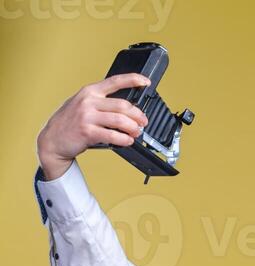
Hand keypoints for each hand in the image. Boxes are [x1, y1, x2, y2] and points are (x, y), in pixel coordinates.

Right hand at [36, 73, 150, 180]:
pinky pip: (112, 135)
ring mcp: (87, 116)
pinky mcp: (88, 132)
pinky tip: (127, 141)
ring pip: (120, 120)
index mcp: (90, 91)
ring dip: (133, 128)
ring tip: (136, 132)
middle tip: (143, 122)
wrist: (52, 140)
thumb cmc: (69, 123)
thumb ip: (100, 103)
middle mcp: (88, 101)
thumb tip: (125, 110)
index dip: (133, 79)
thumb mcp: (81, 104)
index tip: (145, 82)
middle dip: (137, 115)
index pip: (115, 81)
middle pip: (122, 105)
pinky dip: (124, 139)